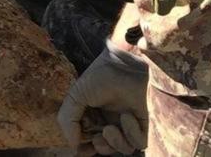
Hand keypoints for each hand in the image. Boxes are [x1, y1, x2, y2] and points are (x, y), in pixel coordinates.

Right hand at [57, 41, 148, 155]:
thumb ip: (68, 120)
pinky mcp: (142, 122)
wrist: (122, 63)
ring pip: (123, 149)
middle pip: (105, 148)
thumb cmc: (99, 76)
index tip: (81, 150)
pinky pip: (139, 142)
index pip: (88, 141)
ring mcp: (127, 123)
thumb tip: (73, 145)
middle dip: (100, 148)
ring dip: (114, 143)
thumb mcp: (76, 95)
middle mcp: (110, 121)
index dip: (85, 149)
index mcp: (93, 116)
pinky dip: (131, 134)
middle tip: (97, 139)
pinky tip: (127, 116)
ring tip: (110, 128)